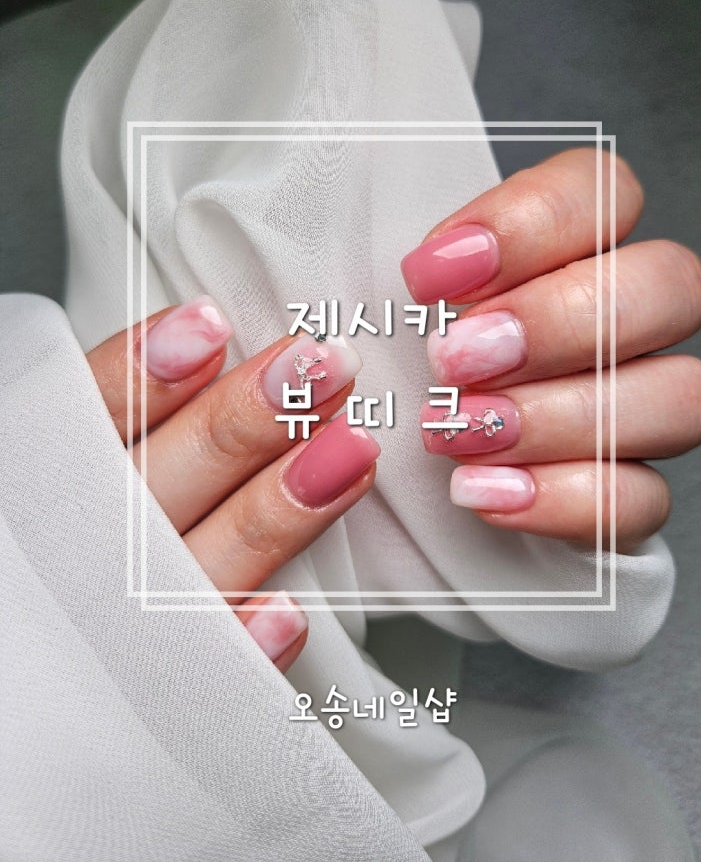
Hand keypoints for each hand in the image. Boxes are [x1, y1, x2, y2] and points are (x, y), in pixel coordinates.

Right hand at [86, 299, 377, 669]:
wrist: (30, 679)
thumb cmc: (60, 530)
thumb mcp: (60, 458)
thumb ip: (109, 406)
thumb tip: (200, 335)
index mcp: (50, 483)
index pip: (86, 418)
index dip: (144, 372)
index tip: (210, 325)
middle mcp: (82, 552)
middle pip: (163, 478)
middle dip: (245, 419)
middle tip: (323, 365)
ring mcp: (123, 626)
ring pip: (201, 562)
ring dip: (277, 507)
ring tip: (351, 450)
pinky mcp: (162, 691)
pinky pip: (205, 680)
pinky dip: (244, 651)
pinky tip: (290, 615)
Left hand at [402, 149, 700, 553]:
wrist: (391, 472)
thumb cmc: (394, 372)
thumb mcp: (381, 307)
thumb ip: (408, 272)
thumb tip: (397, 265)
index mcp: (574, 248)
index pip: (605, 191)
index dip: (530, 223)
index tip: (430, 275)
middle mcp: (627, 321)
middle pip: (672, 286)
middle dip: (558, 321)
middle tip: (452, 358)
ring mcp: (641, 409)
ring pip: (682, 395)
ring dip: (561, 415)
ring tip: (458, 432)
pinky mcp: (630, 494)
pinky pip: (645, 500)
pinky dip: (562, 497)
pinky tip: (482, 490)